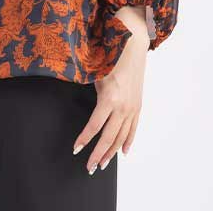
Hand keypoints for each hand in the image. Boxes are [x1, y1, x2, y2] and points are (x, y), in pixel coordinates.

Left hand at [72, 29, 147, 173]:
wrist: (133, 43)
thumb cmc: (110, 55)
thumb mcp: (95, 72)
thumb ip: (88, 90)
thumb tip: (75, 98)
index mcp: (110, 98)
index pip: (95, 126)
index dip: (85, 139)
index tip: (76, 150)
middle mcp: (123, 106)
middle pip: (109, 137)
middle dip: (98, 154)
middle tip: (90, 168)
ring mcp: (132, 107)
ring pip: (122, 136)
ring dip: (112, 152)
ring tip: (103, 164)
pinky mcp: (138, 105)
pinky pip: (133, 128)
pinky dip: (128, 141)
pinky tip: (124, 152)